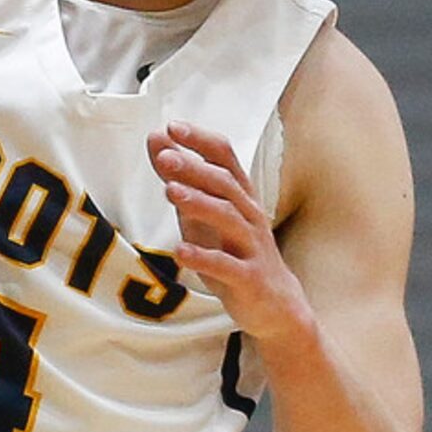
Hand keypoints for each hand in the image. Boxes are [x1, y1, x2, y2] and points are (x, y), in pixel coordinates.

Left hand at [147, 121, 312, 348]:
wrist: (276, 304)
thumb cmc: (233, 250)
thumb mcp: (204, 213)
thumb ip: (181, 178)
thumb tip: (155, 139)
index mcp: (240, 195)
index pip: (225, 158)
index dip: (201, 141)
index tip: (172, 127)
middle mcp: (249, 215)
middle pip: (224, 185)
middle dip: (194, 169)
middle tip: (164, 157)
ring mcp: (251, 247)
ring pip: (229, 219)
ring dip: (199, 203)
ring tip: (170, 192)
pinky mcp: (250, 279)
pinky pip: (228, 266)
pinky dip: (204, 257)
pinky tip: (180, 252)